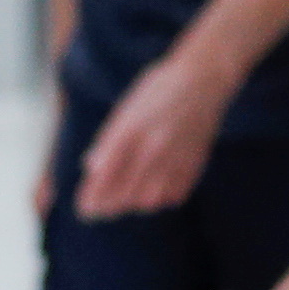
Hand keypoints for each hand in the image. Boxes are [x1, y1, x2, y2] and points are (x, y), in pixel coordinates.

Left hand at [74, 46, 233, 220]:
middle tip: (97, 210)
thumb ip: (109, 139)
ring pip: (149, 200)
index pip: (105, 173)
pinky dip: (160, 199)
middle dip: (107, 205)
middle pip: (125, 193)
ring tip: (123, 201)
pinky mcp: (194, 164)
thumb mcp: (128, 107)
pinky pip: (173, 195)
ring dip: (133, 204)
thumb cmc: (161, 88)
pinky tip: (152, 192)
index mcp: (131, 130)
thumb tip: (90, 166)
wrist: (205, 79)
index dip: (92, 195)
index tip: (83, 207)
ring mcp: (175, 158)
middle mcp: (152, 148)